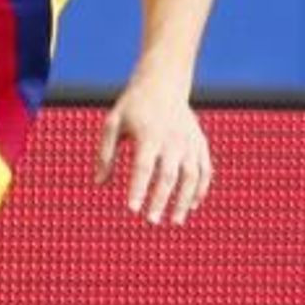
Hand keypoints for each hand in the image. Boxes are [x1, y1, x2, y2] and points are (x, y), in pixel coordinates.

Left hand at [95, 83, 211, 224]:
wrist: (163, 83)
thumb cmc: (134, 106)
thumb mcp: (113, 123)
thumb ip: (106, 153)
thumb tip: (99, 183)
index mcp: (148, 134)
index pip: (143, 167)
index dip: (138, 188)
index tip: (132, 209)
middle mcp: (172, 139)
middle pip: (168, 175)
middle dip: (161, 200)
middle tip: (152, 221)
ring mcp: (189, 141)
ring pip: (192, 176)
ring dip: (185, 201)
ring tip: (175, 221)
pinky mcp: (200, 143)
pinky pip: (205, 170)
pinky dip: (201, 189)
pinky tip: (193, 206)